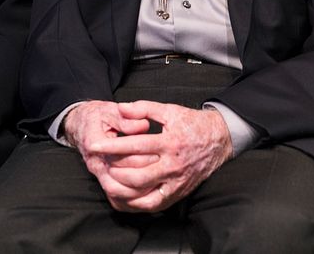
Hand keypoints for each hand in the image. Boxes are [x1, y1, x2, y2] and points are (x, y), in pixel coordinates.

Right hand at [62, 101, 157, 205]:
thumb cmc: (98, 117)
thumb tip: (143, 126)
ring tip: (157, 180)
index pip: (118, 155)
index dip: (140, 154)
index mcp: (94, 142)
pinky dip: (131, 199)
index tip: (157, 149)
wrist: (82, 125)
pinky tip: (146, 191)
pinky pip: (117, 198)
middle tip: (161, 165)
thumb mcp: (110, 110)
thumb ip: (126, 118)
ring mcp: (98, 174)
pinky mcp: (103, 181)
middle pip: (119, 176)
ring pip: (117, 192)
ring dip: (137, 189)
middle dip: (142, 172)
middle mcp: (94, 162)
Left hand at [90, 101, 233, 212]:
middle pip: (137, 176)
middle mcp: (173, 165)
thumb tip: (121, 108)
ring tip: (110, 180)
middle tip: (101, 165)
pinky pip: (156, 204)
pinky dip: (138, 203)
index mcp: (169, 142)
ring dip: (124, 191)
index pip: (135, 146)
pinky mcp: (179, 192)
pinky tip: (126, 196)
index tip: (94, 146)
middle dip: (114, 172)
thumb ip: (144, 108)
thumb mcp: (169, 110)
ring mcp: (177, 182)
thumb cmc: (191, 123)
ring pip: (145, 195)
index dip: (111, 147)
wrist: (219, 139)